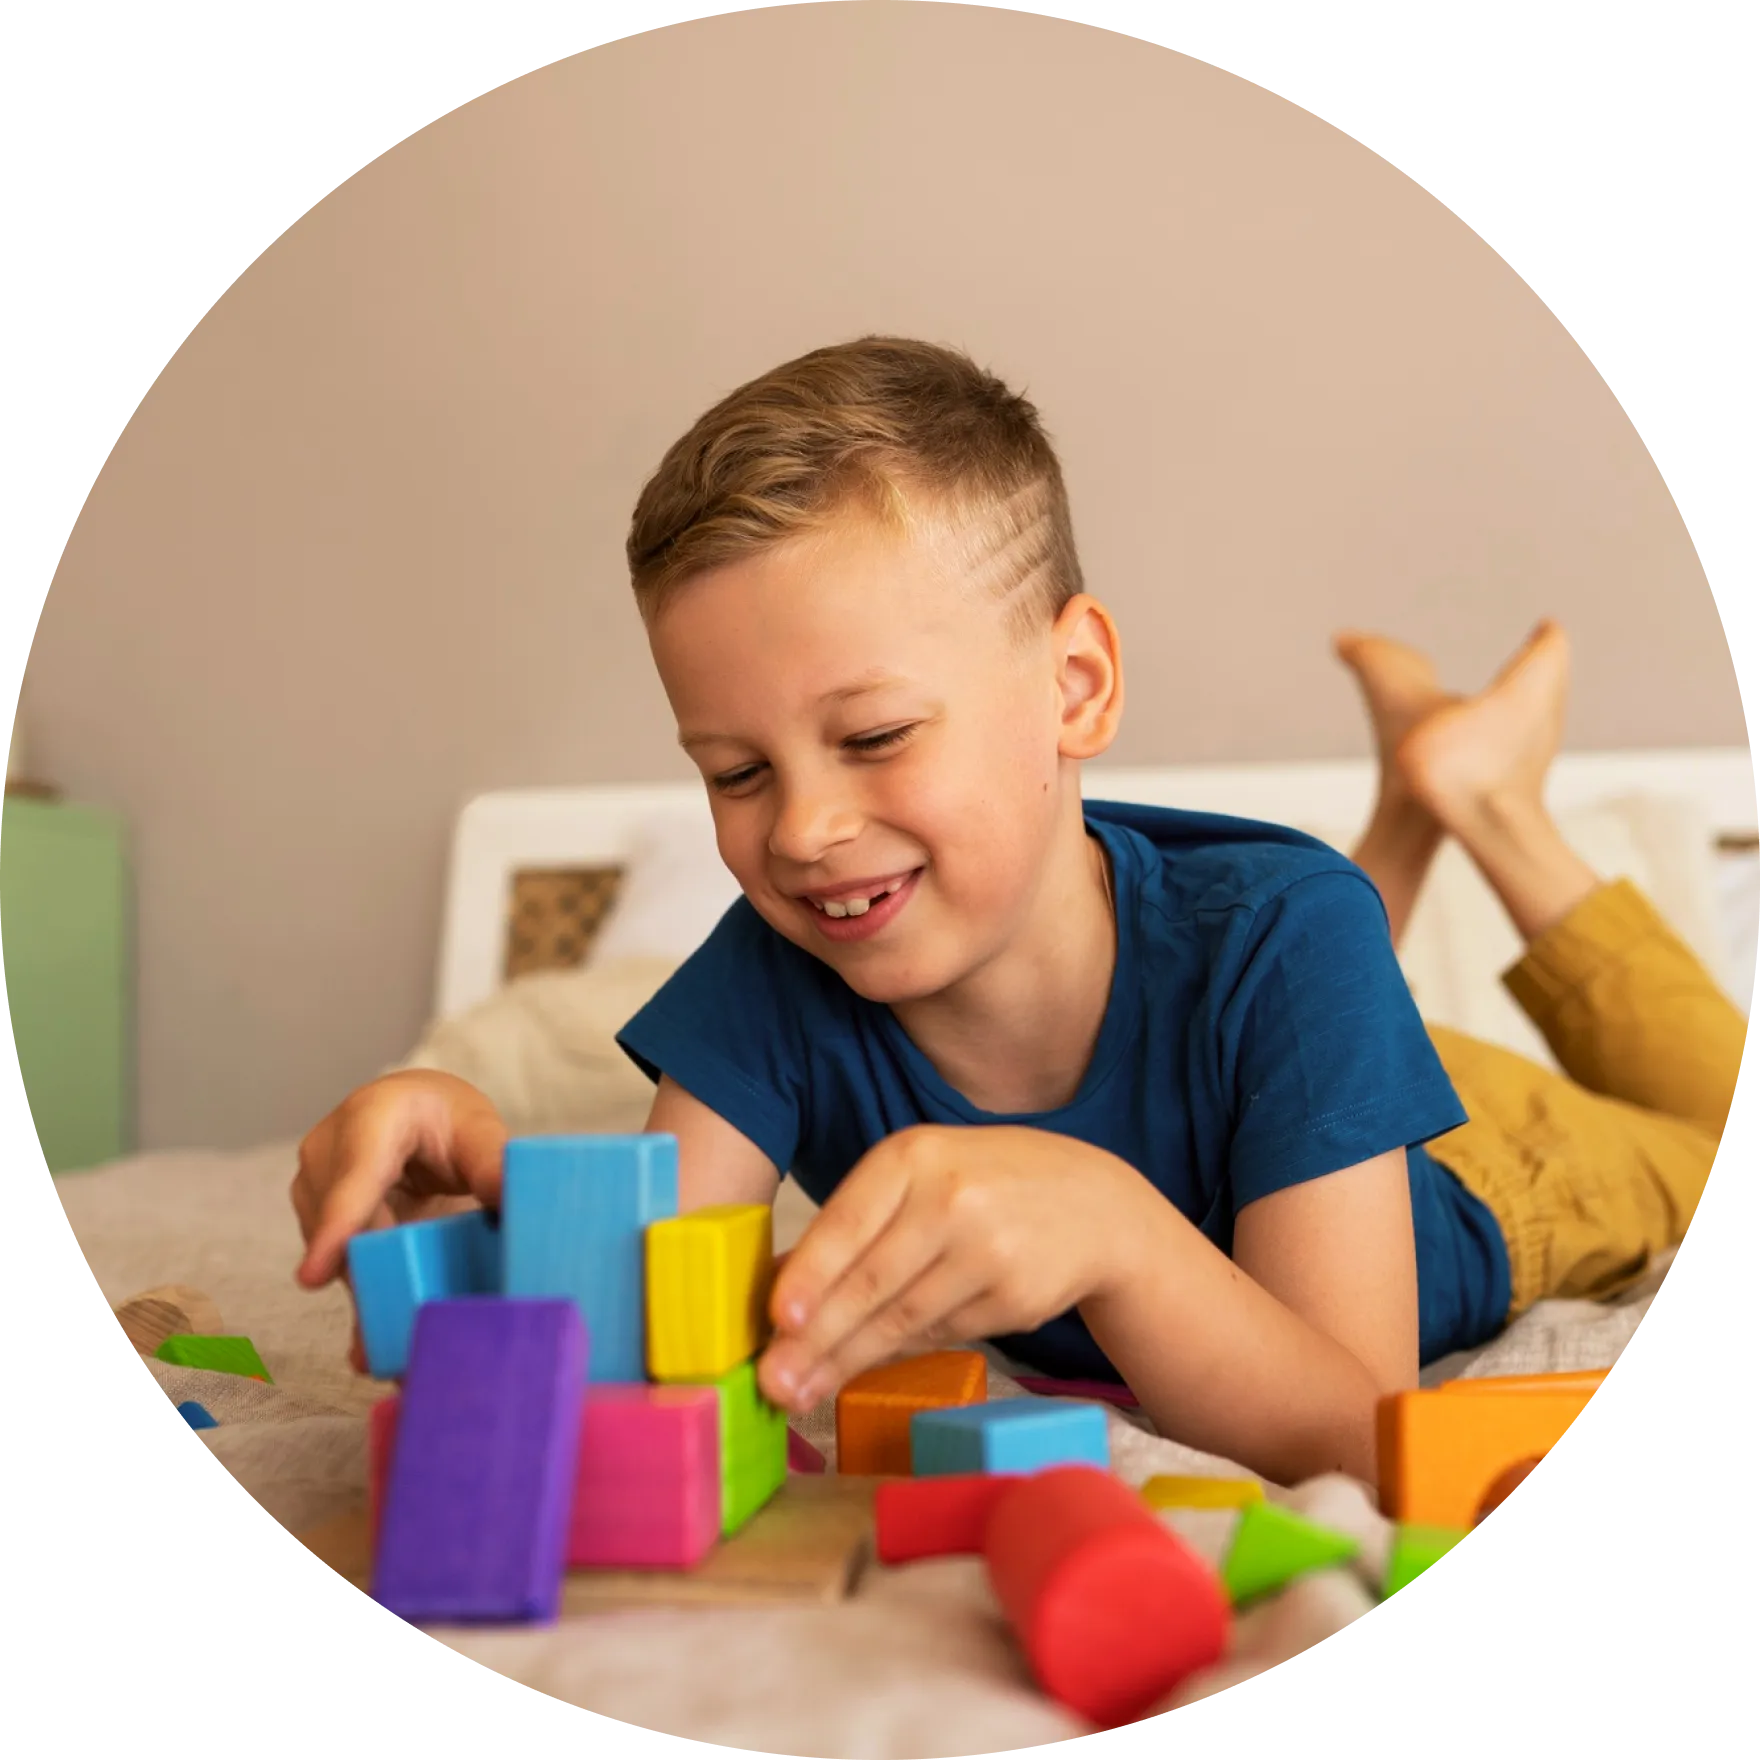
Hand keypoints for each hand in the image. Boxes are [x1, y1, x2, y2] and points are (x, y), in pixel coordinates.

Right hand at [289, 1070, 508, 1371]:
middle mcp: (328, 1153)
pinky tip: (381, 1348)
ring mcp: (315, 1192)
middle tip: (397, 1351)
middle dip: (370, 1285)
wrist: (414, 1113)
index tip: (314, 1276)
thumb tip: (513, 1200)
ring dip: (372, 1300)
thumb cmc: (444, 1118)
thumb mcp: (477, 1129)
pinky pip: (342, 1270)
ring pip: (340, 1259)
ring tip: (400, 1357)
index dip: (337, 1227)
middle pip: (345, 1232)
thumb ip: (493, 1162)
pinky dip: (369, 1302)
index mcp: (372, 1118)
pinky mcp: (318, 1226)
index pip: (354, 1177)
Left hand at [755, 1124, 1146, 1413]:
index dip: (810, 1275)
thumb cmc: (986, 1186)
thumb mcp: (924, 1176)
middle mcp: (951, 1196)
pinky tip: (864, 1365)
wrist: (1097, 1205)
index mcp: (914, 1155)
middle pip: (870, 1282)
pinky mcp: (1015, 1296)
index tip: (776, 1319)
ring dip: (846, 1361)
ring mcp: (988, 1249)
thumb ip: (860, 1221)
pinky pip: (940, 1333)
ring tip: (802, 1391)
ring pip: (901, 1318)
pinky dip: (899, 1351)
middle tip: (773, 1381)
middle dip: (815, 1339)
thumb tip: (782, 1288)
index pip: (849, 1222)